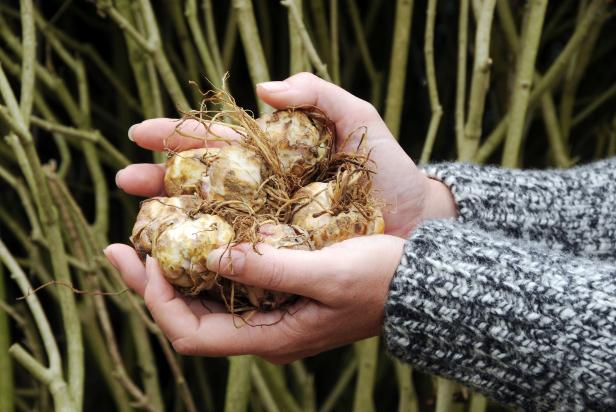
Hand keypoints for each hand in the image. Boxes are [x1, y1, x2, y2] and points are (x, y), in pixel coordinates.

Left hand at [104, 235, 404, 362]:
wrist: (418, 284)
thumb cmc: (381, 280)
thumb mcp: (327, 272)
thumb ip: (271, 268)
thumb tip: (213, 254)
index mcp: (271, 337)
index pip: (192, 334)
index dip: (158, 301)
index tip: (143, 259)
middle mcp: (263, 331)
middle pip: (189, 317)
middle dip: (152, 284)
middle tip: (122, 244)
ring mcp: (271, 314)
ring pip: (205, 300)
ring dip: (175, 271)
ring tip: (150, 234)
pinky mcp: (281, 293)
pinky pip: (228, 284)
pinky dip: (205, 260)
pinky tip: (198, 233)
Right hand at [115, 72, 456, 236]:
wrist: (419, 223)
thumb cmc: (391, 172)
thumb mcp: (359, 122)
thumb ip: (318, 95)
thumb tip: (263, 88)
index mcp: (273, 156)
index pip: (215, 142)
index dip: (177, 135)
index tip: (139, 133)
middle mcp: (264, 191)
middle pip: (200, 183)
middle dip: (159, 181)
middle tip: (125, 182)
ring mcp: (271, 226)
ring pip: (211, 224)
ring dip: (171, 223)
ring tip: (138, 227)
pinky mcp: (283, 258)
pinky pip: (238, 259)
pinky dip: (207, 260)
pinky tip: (181, 264)